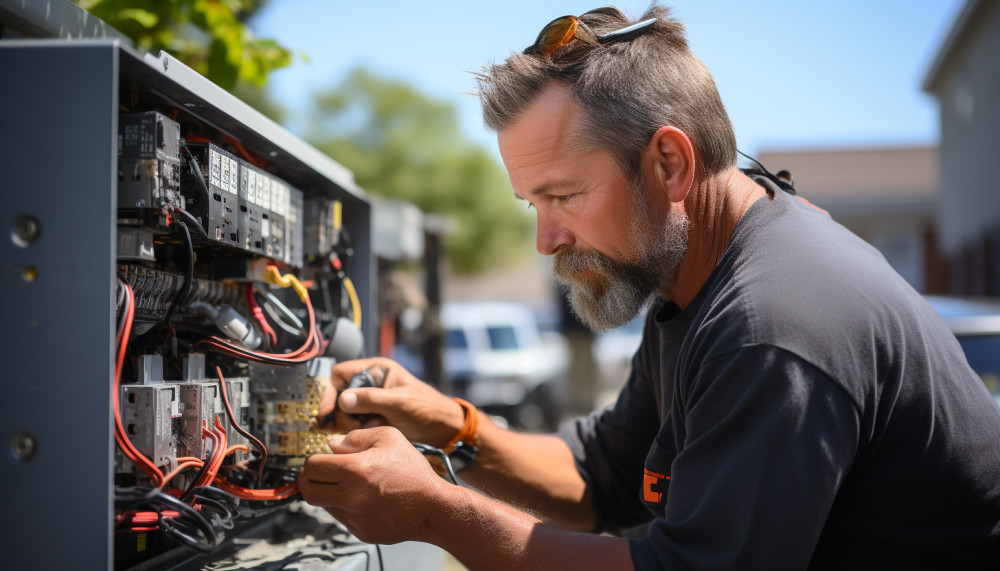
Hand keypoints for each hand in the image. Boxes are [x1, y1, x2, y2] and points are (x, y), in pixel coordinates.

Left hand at [299, 427, 451, 544]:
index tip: (320, 458)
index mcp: (354, 471)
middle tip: (319, 473)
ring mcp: (354, 518)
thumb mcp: (389, 438)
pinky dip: (346, 507)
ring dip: (328, 493)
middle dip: (309, 480)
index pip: (312, 467)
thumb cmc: (414, 473)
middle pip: (308, 491)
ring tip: (348, 484)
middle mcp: (350, 497)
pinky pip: (342, 518)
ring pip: (323, 505)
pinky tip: (364, 498)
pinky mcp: (360, 532)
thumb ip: (357, 436)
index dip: (313, 460)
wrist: (433, 508)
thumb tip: (333, 443)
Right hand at [319, 357, 465, 447]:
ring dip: (353, 424)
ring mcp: (370, 402)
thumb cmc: (427, 409)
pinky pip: (353, 425)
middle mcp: (370, 384)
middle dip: (344, 412)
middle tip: (357, 424)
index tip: (326, 411)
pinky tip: (375, 430)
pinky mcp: (371, 418)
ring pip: (344, 413)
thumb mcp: (399, 402)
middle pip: (338, 396)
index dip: (330, 391)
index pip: (341, 374)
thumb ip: (371, 399)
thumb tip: (343, 400)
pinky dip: (360, 430)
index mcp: (376, 370)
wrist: (443, 431)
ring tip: (374, 426)